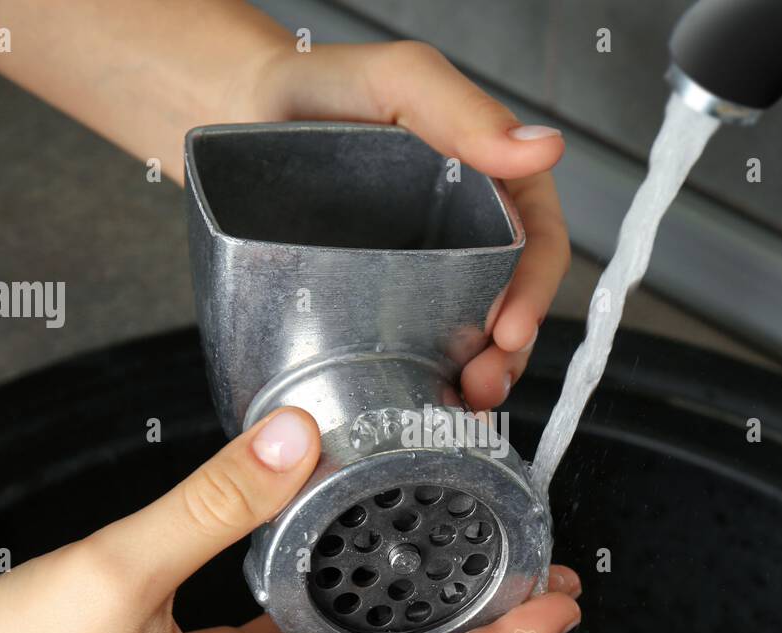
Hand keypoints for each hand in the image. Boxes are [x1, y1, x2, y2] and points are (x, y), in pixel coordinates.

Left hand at [254, 40, 570, 410]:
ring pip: (470, 333)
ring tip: (457, 401)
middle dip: (508, 352)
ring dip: (475, 373)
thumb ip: (466, 114)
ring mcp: (424, 270)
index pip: (537, 242)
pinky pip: (416, 342)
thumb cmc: (321, 87)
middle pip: (510, 302)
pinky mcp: (382, 299)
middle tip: (482, 383)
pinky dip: (428, 375)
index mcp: (490, 181)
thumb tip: (542, 150)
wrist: (239, 113)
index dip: (534, 292)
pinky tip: (419, 395)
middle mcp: (465, 231)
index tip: (512, 330)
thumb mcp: (400, 82)